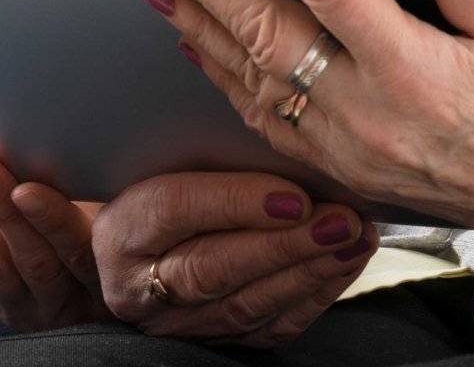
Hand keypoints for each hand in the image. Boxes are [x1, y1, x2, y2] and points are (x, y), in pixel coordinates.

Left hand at [0, 144, 107, 331]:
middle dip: (0, 210)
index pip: (79, 253)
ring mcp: (28, 311)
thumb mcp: (119, 223)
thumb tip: (86, 148)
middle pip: (31, 260)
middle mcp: (66, 304)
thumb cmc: (113, 235)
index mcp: (105, 282)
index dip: (52, 221)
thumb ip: (112, 201)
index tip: (27, 188)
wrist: (86, 290)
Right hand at [91, 170, 377, 346]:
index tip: (293, 195)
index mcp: (120, 230)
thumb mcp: (162, 163)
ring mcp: (178, 322)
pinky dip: (314, 297)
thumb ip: (205, 153)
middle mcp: (139, 286)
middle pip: (212, 267)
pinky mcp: (215, 341)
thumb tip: (276, 131)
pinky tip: (344, 265)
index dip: (234, 202)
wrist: (142, 247)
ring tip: (353, 238)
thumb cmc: (158, 186)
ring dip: (309, 271)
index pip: (173, 210)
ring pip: (246, 304)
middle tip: (339, 220)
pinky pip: (269, 328)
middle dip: (284, 245)